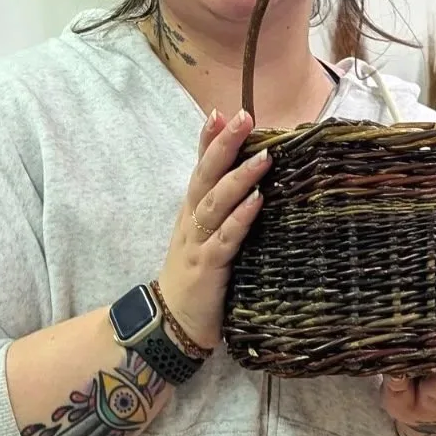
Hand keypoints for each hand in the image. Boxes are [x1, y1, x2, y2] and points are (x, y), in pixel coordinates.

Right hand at [154, 109, 268, 351]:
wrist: (173, 323)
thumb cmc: (197, 276)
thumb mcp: (205, 235)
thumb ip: (222, 208)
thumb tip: (250, 181)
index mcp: (192, 210)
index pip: (199, 167)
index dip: (209, 139)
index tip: (224, 111)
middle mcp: (192, 220)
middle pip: (205, 175)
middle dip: (224, 145)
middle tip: (244, 117)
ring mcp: (197, 242)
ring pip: (215, 203)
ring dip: (239, 177)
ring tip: (263, 157)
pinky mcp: (208, 267)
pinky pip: (225, 238)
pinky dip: (240, 218)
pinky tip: (256, 202)